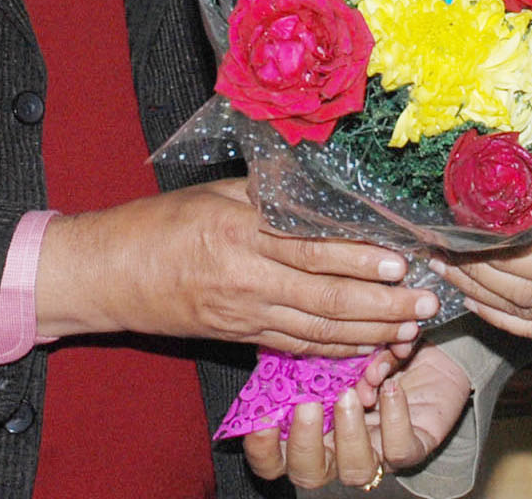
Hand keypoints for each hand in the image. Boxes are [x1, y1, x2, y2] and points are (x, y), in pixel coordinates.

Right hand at [35, 180, 439, 354]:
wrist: (106, 274)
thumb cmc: (158, 224)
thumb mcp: (214, 191)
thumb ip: (268, 192)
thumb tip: (323, 182)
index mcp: (240, 230)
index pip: (313, 247)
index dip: (361, 258)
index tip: (401, 260)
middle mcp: (245, 276)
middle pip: (326, 297)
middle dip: (382, 304)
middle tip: (426, 303)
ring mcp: (242, 313)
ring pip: (318, 329)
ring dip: (369, 333)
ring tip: (410, 329)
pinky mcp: (237, 336)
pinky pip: (295, 346)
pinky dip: (336, 349)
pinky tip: (367, 347)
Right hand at [243, 345, 471, 490]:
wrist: (429, 355)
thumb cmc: (371, 352)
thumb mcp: (337, 349)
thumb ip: (309, 353)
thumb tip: (278, 343)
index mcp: (313, 430)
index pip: (277, 458)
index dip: (263, 449)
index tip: (262, 421)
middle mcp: (340, 450)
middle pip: (310, 473)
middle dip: (305, 443)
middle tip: (308, 406)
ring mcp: (376, 453)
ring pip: (356, 470)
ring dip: (350, 433)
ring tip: (352, 394)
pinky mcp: (413, 448)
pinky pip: (400, 449)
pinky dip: (395, 418)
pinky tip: (392, 388)